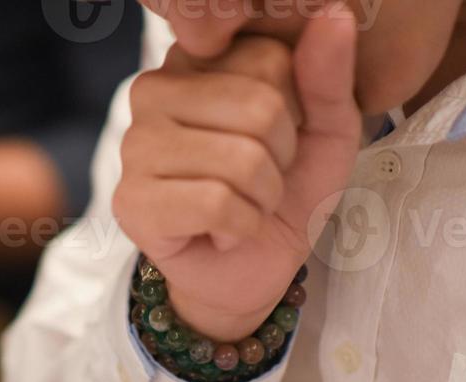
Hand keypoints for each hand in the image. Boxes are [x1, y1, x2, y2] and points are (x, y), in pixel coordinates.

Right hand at [113, 6, 361, 339]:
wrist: (248, 271)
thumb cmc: (283, 194)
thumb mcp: (324, 129)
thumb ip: (327, 72)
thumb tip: (334, 14)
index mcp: (195, 60)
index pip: (269, 59)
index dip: (295, 111)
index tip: (274, 140)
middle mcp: (152, 90)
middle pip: (258, 107)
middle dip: (280, 159)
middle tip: (257, 182)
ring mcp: (134, 145)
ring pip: (240, 159)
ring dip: (262, 199)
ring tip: (240, 207)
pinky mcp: (131, 201)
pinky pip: (216, 203)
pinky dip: (238, 228)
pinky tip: (220, 232)